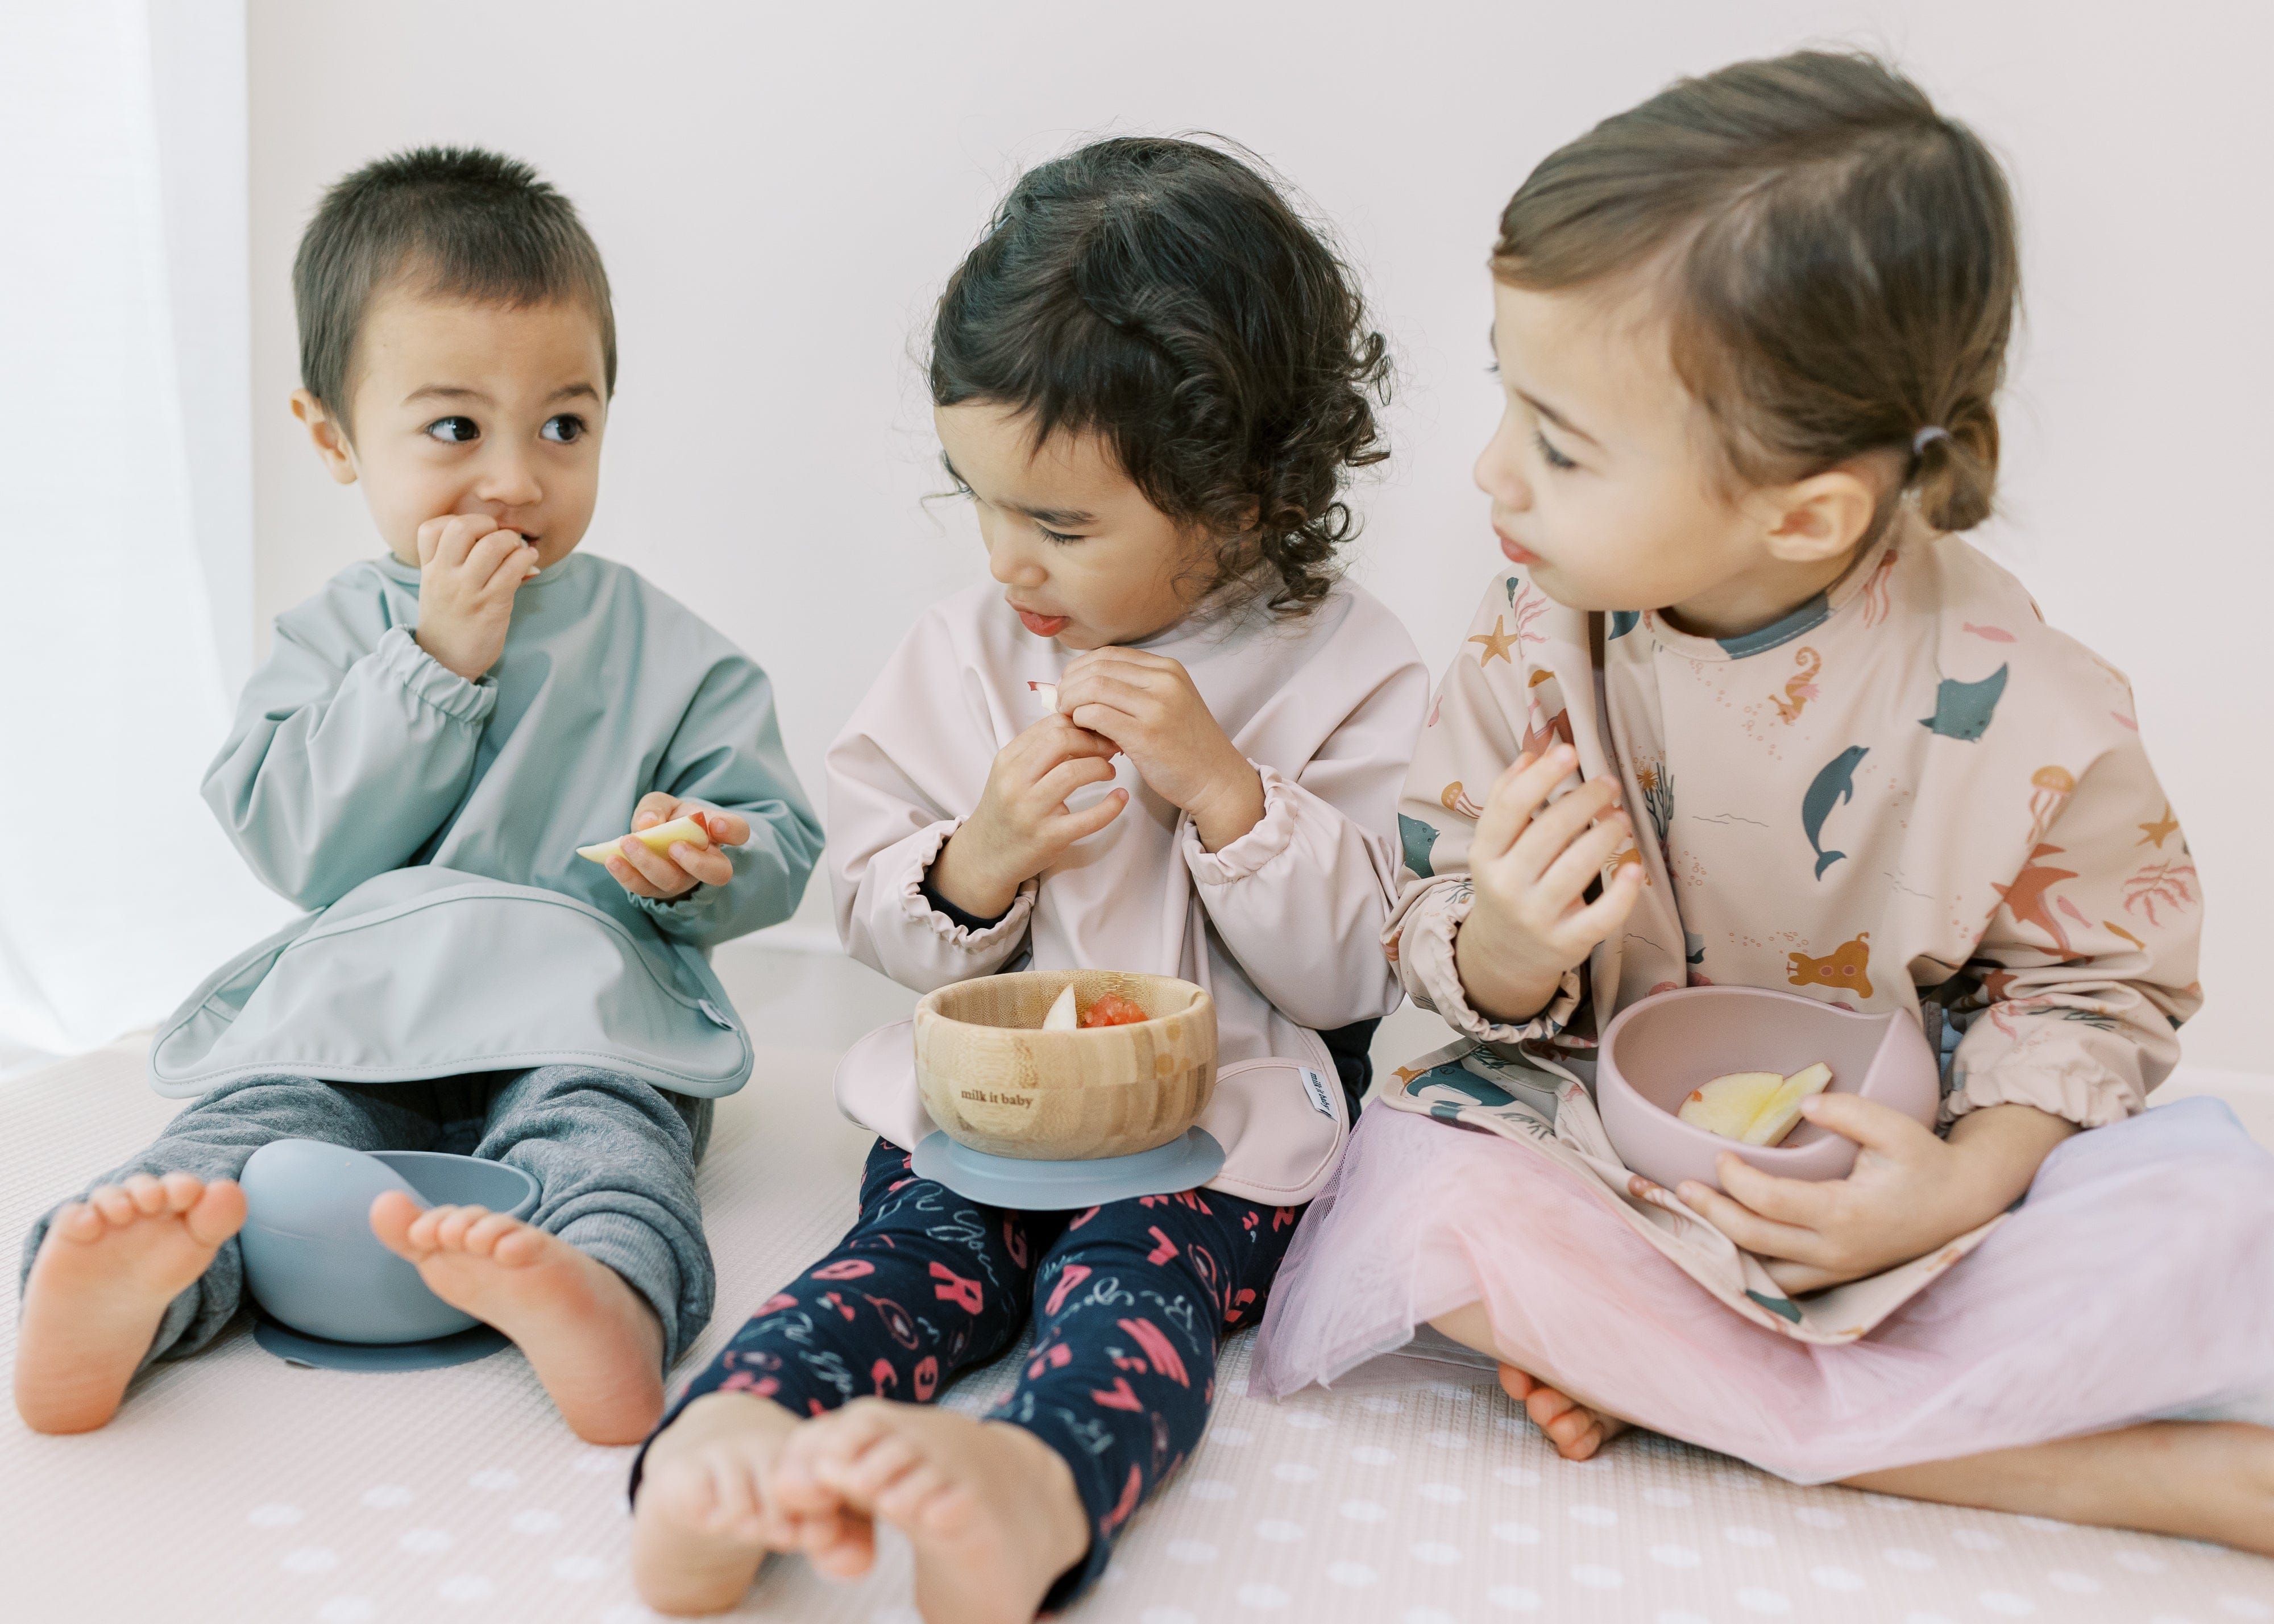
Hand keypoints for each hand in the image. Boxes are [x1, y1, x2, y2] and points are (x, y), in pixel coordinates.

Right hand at [413, 513, 538, 679]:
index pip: (431, 528)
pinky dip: (526, 558)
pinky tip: (530, 563)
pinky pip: (512, 569)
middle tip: (500, 538)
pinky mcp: (490, 605)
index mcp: (429, 570)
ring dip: (512, 541)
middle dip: (488, 525)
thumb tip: (519, 550)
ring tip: (519, 551)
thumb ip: (464, 565)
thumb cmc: (449, 622)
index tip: (474, 533)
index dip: (455, 521)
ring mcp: (467, 590)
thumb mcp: (441, 590)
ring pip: (492, 545)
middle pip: (462, 527)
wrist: (444, 663)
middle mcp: (444, 576)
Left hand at [602, 792, 749, 900]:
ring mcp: (683, 880)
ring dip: (650, 863)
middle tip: (674, 846)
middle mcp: (706, 862)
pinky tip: (613, 859)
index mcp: (715, 835)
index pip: (738, 832)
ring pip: (674, 882)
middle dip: (697, 863)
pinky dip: (626, 875)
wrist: (650, 842)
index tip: (717, 825)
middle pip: (717, 873)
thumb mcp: (661, 804)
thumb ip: (656, 808)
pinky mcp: (656, 890)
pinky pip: (643, 889)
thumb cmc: (665, 820)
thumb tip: (648, 824)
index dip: (732, 830)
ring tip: (628, 842)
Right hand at [928, 714, 1126, 919]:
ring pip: (1073, 772)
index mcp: (1007, 760)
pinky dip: (1111, 806)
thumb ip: (1039, 749)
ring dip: (1101, 766)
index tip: (1097, 730)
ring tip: (1109, 770)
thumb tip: (1080, 724)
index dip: (1081, 723)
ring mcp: (1031, 811)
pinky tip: (1121, 798)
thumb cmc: (1006, 809)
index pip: (1050, 726)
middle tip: (1110, 747)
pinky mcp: (1048, 837)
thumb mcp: (1011, 773)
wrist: (986, 855)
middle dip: (1093, 740)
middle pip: (1061, 741)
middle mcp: (1015, 782)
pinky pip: (1088, 818)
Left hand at [1056, 647, 1262, 850]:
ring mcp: (1156, 706)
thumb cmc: (1188, 747)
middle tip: (1060, 702)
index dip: (1080, 668)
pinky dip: (1080, 720)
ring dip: (1071, 701)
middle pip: (1097, 667)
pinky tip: (1081, 731)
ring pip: (1093, 688)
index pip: (1110, 654)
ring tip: (1067, 717)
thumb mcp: (1169, 703)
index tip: (1068, 685)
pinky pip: (1097, 715)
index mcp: (1168, 669)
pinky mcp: (1146, 734)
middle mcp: (1164, 681)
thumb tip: (1086, 683)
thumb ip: (1136, 689)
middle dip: (1070, 683)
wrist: (1217, 780)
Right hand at [1452, 746, 1642, 1024]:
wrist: (1505, 954)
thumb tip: (1532, 753)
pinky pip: (1601, 917)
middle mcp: (1506, 886)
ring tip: (1622, 817)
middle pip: (1548, 833)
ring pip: (1576, 869)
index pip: (1509, 809)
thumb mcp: (1494, 845)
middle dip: (1584, 801)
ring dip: (1606, 835)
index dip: (1541, 777)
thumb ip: (1507, 798)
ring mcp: (1536, 917)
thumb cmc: (1508, 883)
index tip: (1570, 752)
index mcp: (1485, 856)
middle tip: (1609, 784)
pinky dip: (1623, 892)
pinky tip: (1636, 866)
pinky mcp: (1567, 943)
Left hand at [1676, 1097, 2074, 1291]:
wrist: (1960, 1204)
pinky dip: (1750, 1266)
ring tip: (1693, 1219)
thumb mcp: (1895, 1128)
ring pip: (1763, 1271)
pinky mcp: (1835, 1275)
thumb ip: (1850, 1112)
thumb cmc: (1923, 1162)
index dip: (1737, 1180)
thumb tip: (1804, 1102)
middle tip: (1682, 1189)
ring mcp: (1835, 1269)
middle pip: (1755, 1239)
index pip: (1771, 1202)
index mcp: (1846, 1213)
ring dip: (1724, 1247)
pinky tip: (1724, 1245)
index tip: (1719, 1155)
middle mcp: (1835, 1249)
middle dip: (1712, 1213)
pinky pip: (1782, 1282)